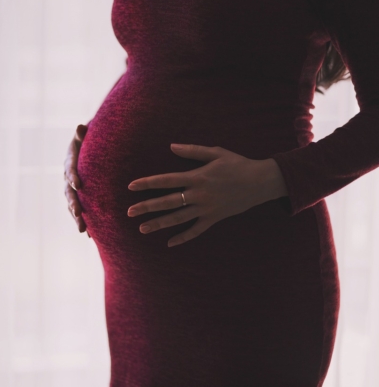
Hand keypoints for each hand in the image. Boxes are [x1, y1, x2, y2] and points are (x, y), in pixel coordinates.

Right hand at [64, 124, 90, 236]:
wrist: (90, 149)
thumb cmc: (89, 140)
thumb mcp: (86, 135)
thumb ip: (83, 133)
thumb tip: (80, 126)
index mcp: (70, 162)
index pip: (69, 169)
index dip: (72, 177)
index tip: (78, 184)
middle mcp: (68, 178)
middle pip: (69, 193)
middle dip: (74, 204)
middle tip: (79, 213)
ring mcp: (72, 190)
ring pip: (72, 205)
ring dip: (77, 218)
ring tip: (83, 230)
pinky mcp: (80, 197)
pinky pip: (81, 211)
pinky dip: (85, 222)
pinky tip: (91, 236)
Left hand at [127, 144, 287, 246]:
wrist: (261, 182)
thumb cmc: (237, 164)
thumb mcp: (215, 152)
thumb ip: (192, 151)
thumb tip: (171, 146)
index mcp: (197, 177)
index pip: (166, 180)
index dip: (147, 183)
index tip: (131, 187)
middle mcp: (198, 194)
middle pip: (167, 202)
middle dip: (147, 207)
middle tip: (129, 212)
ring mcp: (206, 209)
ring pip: (178, 219)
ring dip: (159, 224)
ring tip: (142, 228)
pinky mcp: (214, 218)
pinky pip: (196, 231)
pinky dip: (184, 237)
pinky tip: (170, 243)